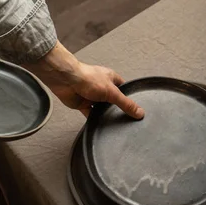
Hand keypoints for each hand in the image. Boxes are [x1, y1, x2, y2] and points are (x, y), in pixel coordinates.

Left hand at [24, 41, 143, 118]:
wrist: (66, 80)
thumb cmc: (88, 79)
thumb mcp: (112, 92)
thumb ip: (125, 104)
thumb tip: (140, 113)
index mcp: (111, 78)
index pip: (124, 89)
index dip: (129, 97)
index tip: (135, 108)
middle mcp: (101, 86)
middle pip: (112, 99)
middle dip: (116, 107)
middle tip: (126, 119)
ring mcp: (91, 95)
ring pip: (101, 107)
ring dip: (104, 113)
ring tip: (114, 124)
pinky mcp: (82, 103)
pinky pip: (89, 113)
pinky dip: (93, 119)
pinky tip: (98, 125)